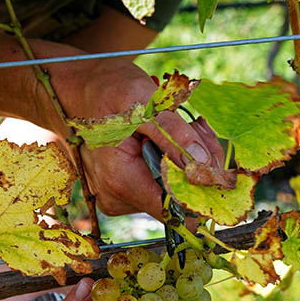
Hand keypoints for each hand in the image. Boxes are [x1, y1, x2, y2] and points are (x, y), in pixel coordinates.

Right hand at [50, 58, 224, 218]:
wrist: (79, 90)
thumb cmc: (108, 92)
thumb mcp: (145, 103)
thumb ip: (174, 136)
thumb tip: (203, 167)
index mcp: (120, 182)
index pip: (173, 210)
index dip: (203, 192)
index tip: (220, 166)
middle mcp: (117, 198)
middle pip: (176, 198)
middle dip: (196, 166)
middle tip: (197, 128)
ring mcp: (117, 197)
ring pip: (170, 190)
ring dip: (185, 160)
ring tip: (179, 127)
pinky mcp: (121, 190)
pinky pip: (157, 183)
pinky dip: (171, 162)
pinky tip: (165, 138)